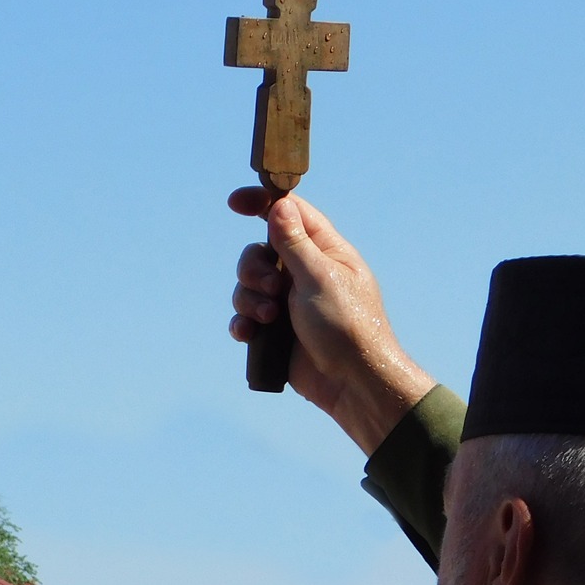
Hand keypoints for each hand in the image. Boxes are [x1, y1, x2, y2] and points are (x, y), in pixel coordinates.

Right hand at [227, 189, 433, 453]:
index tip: (234, 203)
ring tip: (269, 318)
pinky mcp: (276, 331)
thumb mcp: (319, 276)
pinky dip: (243, 322)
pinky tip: (249, 334)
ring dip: (250, 299)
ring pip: (248, 286)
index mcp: (324, 251)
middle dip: (254, 269)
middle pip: (259, 252)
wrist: (350, 381)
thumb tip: (279, 205)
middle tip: (274, 288)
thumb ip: (294, 242)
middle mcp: (304, 272)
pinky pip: (245, 317)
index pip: (290, 214)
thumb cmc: (347, 325)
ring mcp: (288, 302)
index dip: (262, 203)